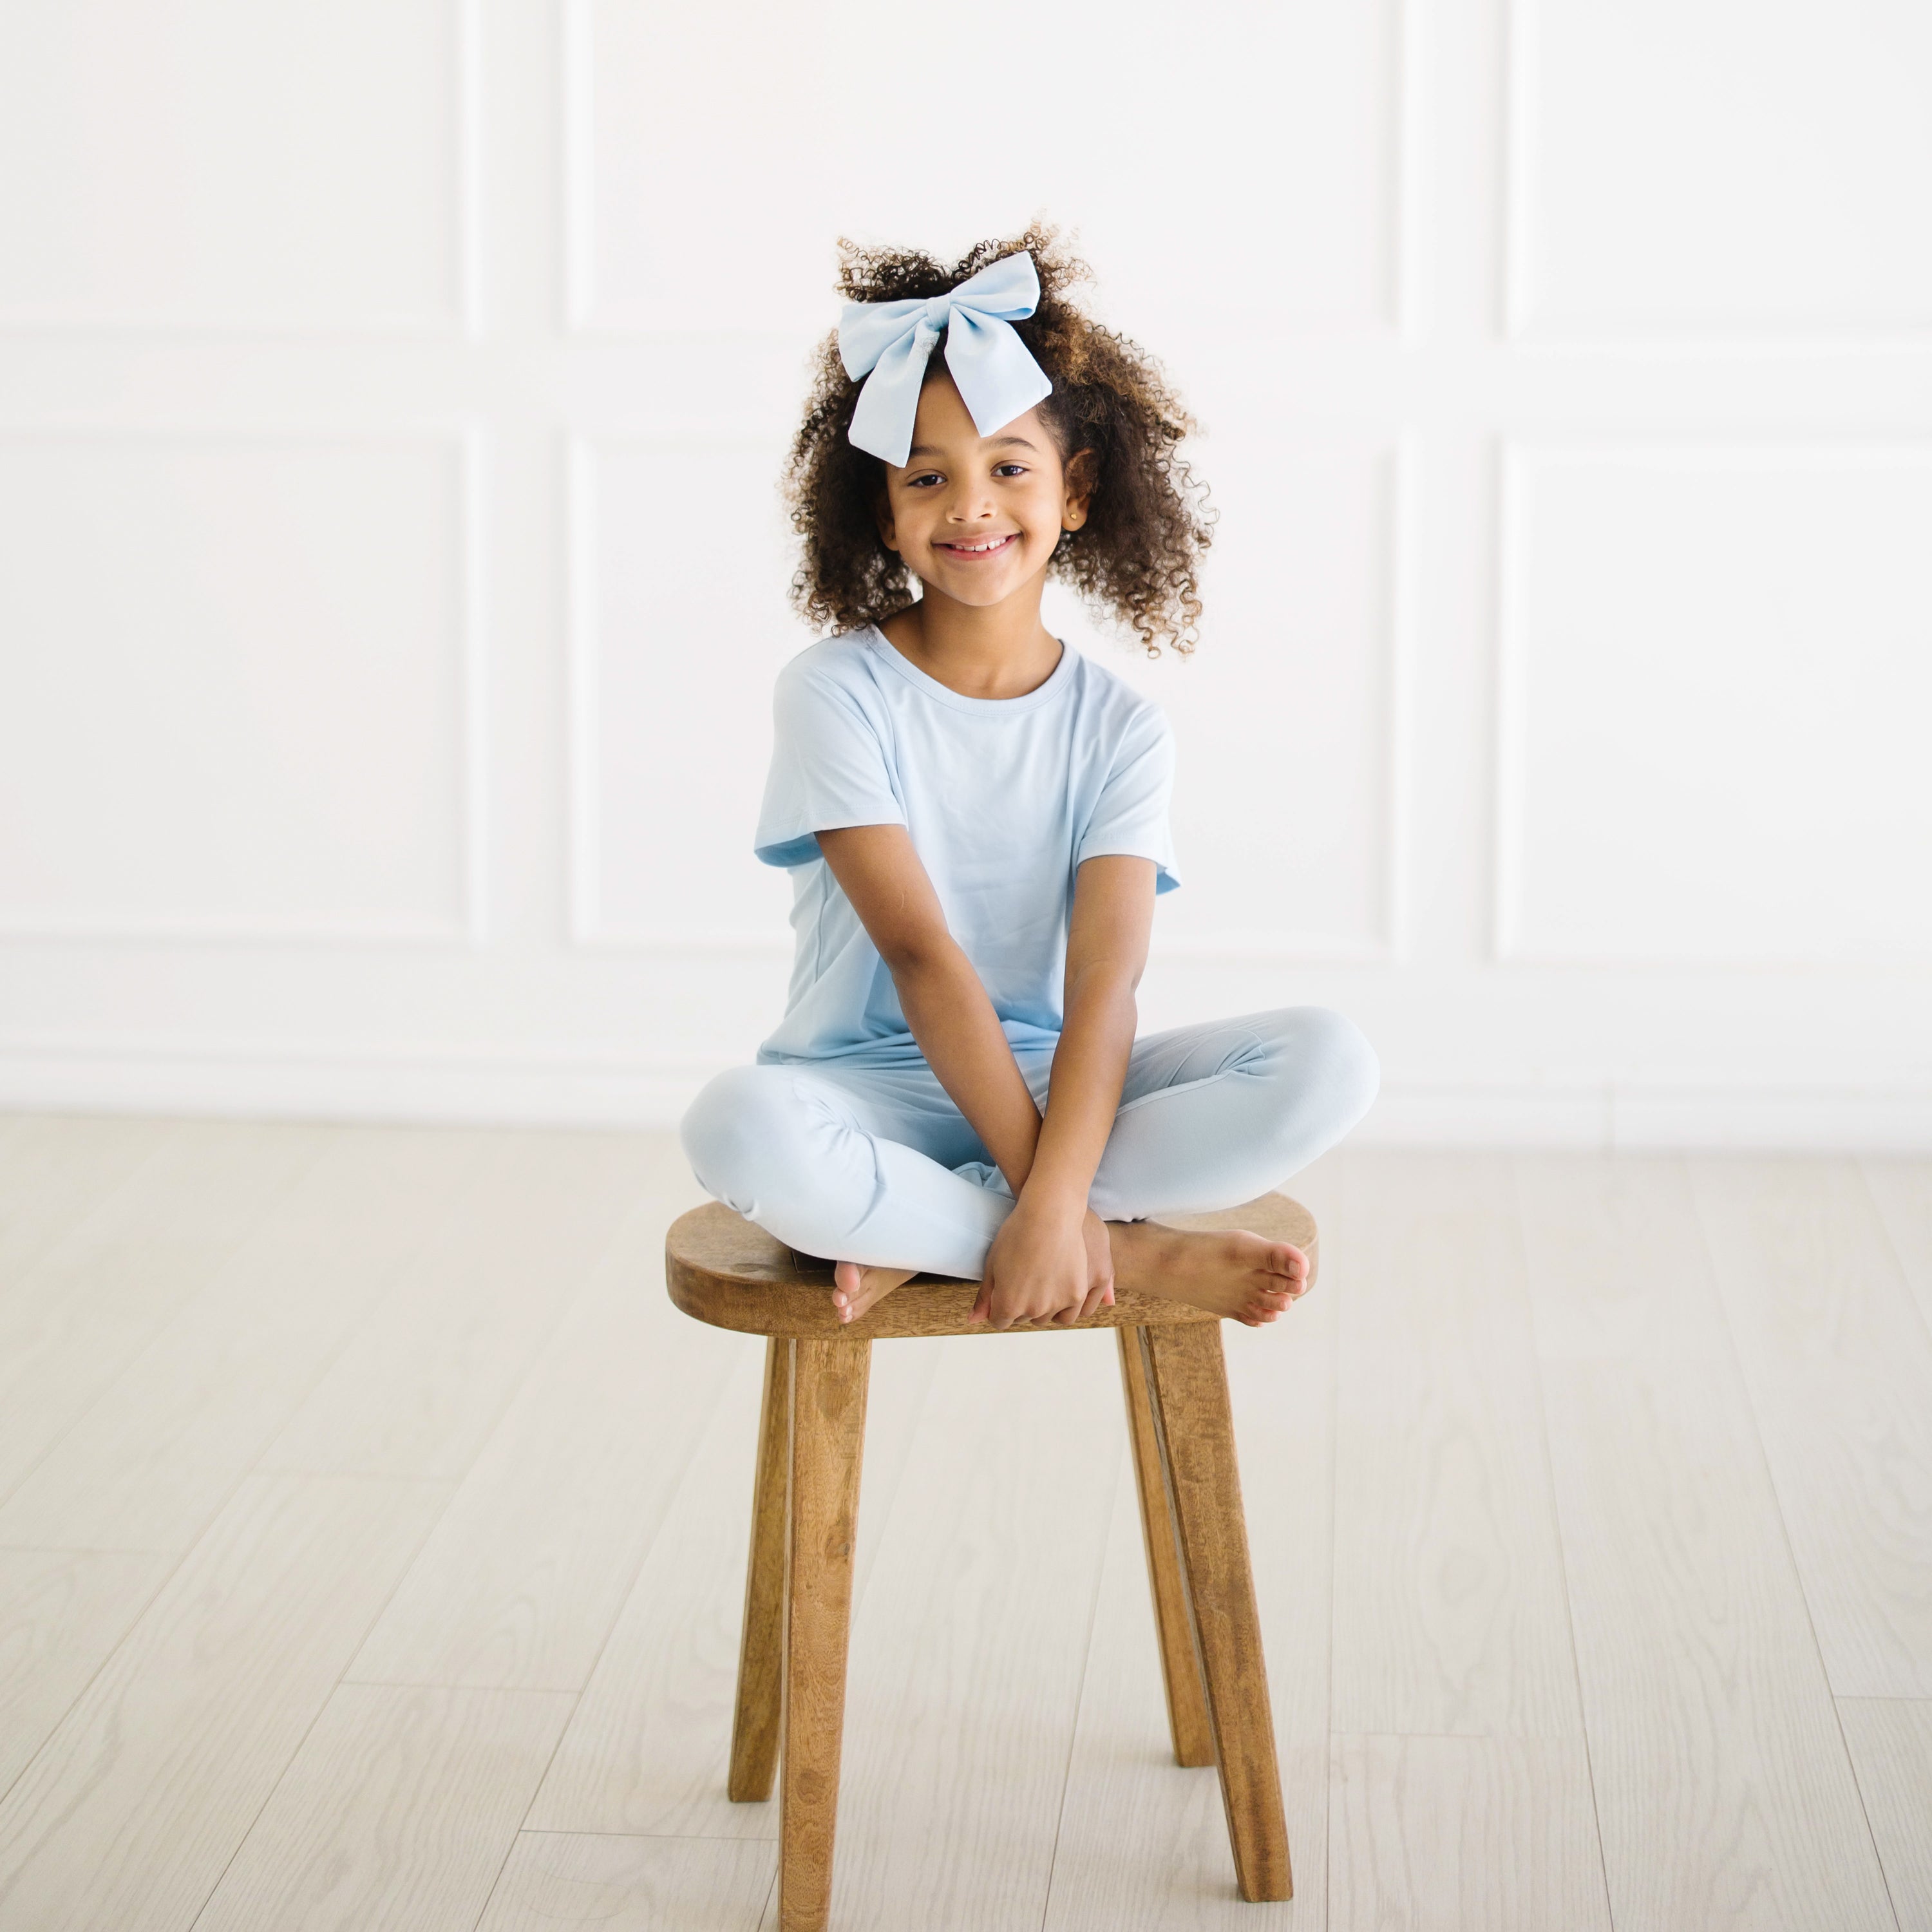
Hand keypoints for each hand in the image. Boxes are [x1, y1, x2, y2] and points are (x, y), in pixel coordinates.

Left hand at [971, 1200, 1113, 1329]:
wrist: (1049, 1215)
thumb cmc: (1016, 1235)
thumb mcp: (992, 1264)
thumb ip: (984, 1296)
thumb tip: (973, 1320)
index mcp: (1007, 1304)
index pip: (1000, 1320)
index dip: (1000, 1304)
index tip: (1006, 1288)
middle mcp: (1032, 1310)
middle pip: (1023, 1318)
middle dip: (1021, 1304)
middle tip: (1026, 1277)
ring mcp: (1056, 1304)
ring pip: (1046, 1317)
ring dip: (1043, 1306)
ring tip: (1042, 1279)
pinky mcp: (1076, 1295)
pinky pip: (1068, 1312)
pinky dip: (1063, 1304)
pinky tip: (1058, 1284)